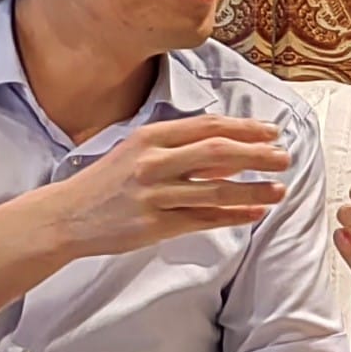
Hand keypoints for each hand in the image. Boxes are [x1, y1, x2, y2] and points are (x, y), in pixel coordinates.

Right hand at [52, 114, 291, 256]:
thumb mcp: (137, 152)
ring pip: (216, 189)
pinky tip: (254, 214)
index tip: (272, 130)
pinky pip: (204, 219)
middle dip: (257, 154)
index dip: (245, 127)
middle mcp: (153, 162)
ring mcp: (154, 195)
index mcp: (150, 137)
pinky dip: (233, 215)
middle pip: (218, 152)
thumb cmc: (105, 182)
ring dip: (253, 189)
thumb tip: (231, 150)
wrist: (66, 216)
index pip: (207, 126)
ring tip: (279, 189)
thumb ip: (180, 149)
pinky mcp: (155, 225)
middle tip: (284, 157)